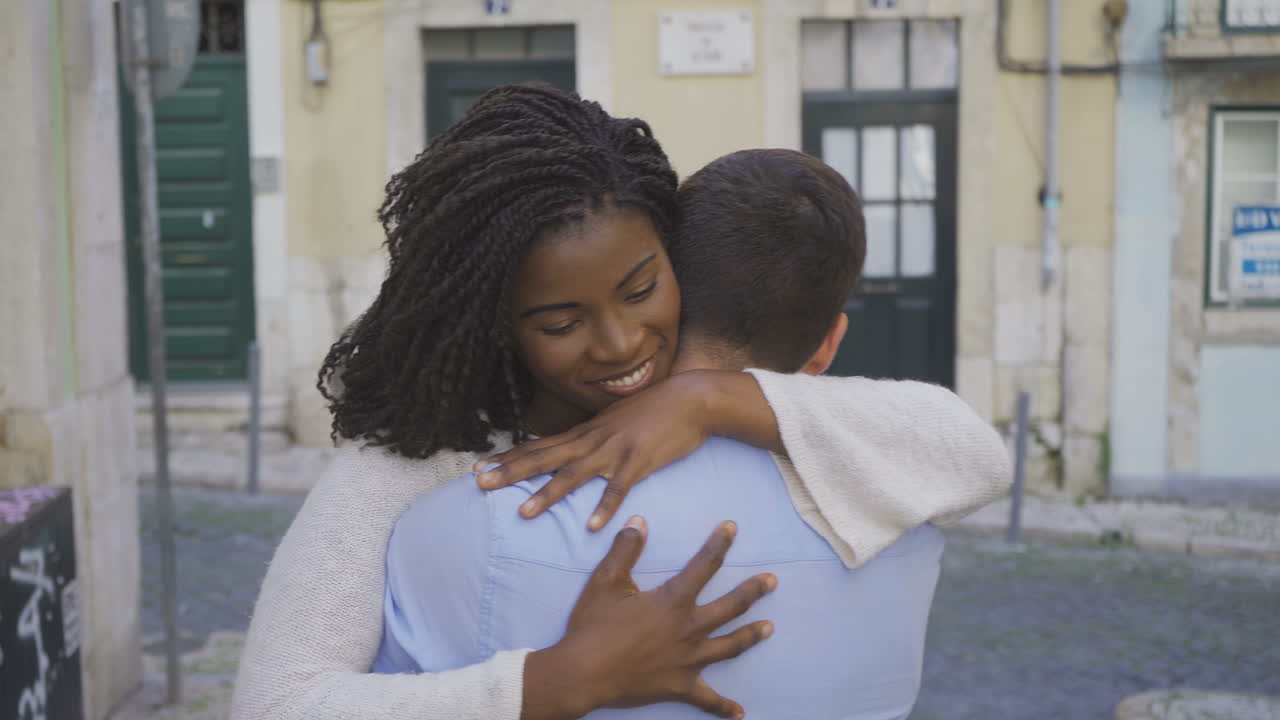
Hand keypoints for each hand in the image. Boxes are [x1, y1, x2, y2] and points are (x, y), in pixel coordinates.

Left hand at [475, 373, 714, 529]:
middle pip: (544, 458)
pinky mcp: (640, 461)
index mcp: (586, 434)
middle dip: (511, 472)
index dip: (509, 458)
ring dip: (548, 494)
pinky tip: (593, 526)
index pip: (539, 446)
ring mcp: (615, 450)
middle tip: (480, 485)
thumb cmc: (654, 413)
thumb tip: (574, 450)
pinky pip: (619, 487)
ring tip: (523, 513)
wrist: (690, 399)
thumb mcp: (615, 423)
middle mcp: (592, 440)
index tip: (479, 469)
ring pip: (574, 474)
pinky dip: (605, 506)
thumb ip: (594, 439)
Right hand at [523, 517, 776, 719]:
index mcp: (674, 601)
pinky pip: (707, 699)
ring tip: (769, 628)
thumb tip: (640, 521)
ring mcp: (689, 660)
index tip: (732, 528)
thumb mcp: (606, 581)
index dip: (719, 544)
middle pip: (730, 607)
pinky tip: (739, 714)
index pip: (703, 565)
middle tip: (771, 581)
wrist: (583, 674)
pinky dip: (724, 708)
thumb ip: (625, 549)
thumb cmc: (594, 626)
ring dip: (750, 636)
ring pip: (729, 647)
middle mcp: (689, 629)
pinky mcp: (680, 686)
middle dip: (752, 591)